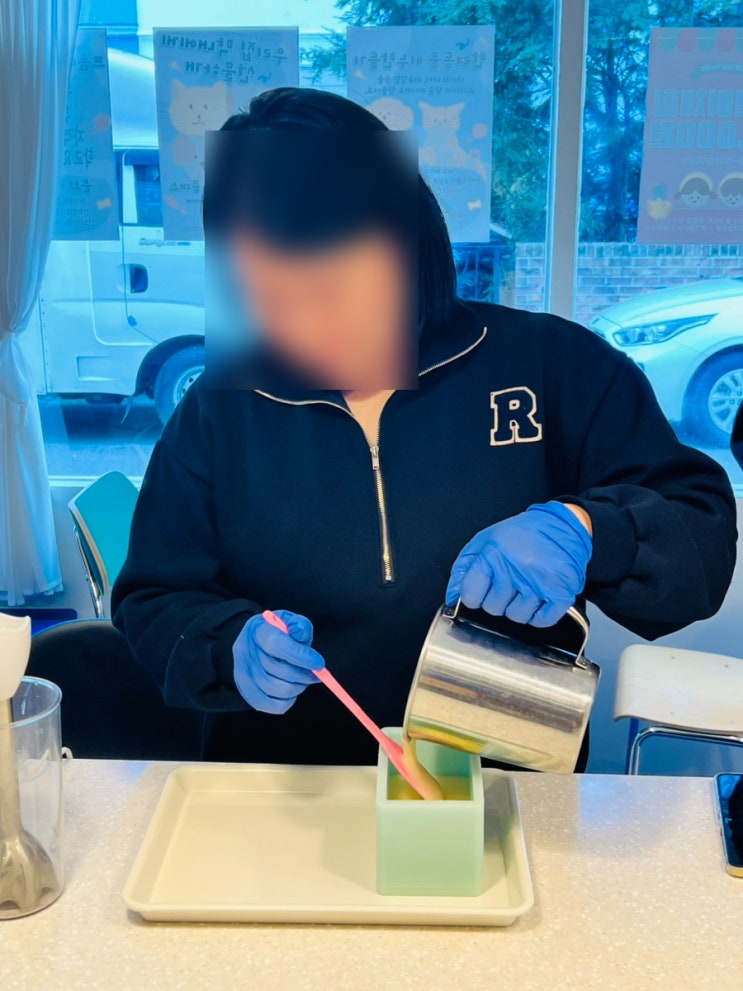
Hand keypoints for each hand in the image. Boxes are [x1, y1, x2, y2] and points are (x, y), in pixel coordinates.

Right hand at [233, 609, 324, 713]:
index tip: (319, 664)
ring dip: (297, 687)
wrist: (257, 642)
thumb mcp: (290, 622)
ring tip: (303, 679)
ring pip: (275, 689)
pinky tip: (292, 690)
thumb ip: (299, 626)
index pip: (277, 644)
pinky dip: (287, 701)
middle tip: (315, 673)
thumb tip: (301, 633)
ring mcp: (243, 673)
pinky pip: (270, 705)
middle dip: (303, 674)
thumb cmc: (278, 632)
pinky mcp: (246, 691)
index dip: (300, 656)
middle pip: (277, 669)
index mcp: (257, 630)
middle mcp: (246, 651)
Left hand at [445, 501, 591, 627]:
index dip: (474, 595)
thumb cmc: (522, 534)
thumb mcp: (484, 541)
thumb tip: (453, 597)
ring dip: (518, 607)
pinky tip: (538, 599)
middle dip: (496, 599)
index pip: (471, 595)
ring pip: (516, 616)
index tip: (480, 589)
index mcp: (494, 554)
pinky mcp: (561, 593)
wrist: (562, 525)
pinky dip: (538, 615)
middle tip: (508, 582)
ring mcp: (540, 582)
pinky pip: (541, 620)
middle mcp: (517, 569)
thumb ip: (463, 569)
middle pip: (493, 608)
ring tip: (524, 587)